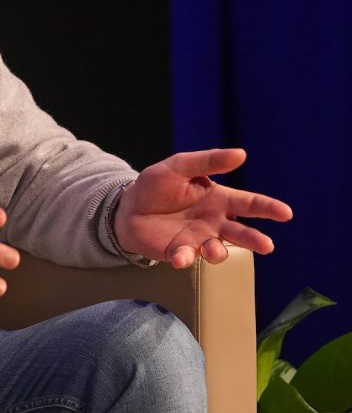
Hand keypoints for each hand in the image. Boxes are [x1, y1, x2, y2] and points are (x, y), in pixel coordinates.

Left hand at [115, 148, 291, 267]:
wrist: (127, 207)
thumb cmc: (156, 186)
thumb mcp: (178, 166)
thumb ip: (208, 161)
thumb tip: (240, 154)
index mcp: (218, 199)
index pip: (249, 203)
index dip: (268, 208)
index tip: (285, 213)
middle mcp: (213, 222)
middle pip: (240, 232)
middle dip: (254, 239)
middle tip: (266, 245)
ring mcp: (197, 238)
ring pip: (216, 249)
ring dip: (218, 252)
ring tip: (215, 252)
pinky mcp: (178, 251)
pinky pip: (186, 257)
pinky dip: (185, 258)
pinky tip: (180, 258)